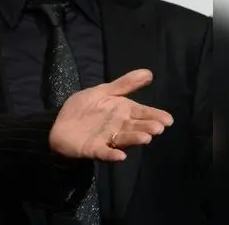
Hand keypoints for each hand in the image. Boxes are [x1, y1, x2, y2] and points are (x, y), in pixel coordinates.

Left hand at [49, 69, 173, 161]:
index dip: (155, 115)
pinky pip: (104, 152)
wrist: (60, 124)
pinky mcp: (94, 149)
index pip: (142, 113)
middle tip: (158, 128)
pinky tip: (120, 156)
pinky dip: (112, 155)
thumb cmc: (85, 109)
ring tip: (146, 138)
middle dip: (147, 127)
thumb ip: (124, 84)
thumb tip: (149, 73)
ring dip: (134, 139)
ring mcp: (107, 139)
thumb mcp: (103, 92)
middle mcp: (119, 127)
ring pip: (124, 139)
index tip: (168, 119)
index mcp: (123, 112)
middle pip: (136, 127)